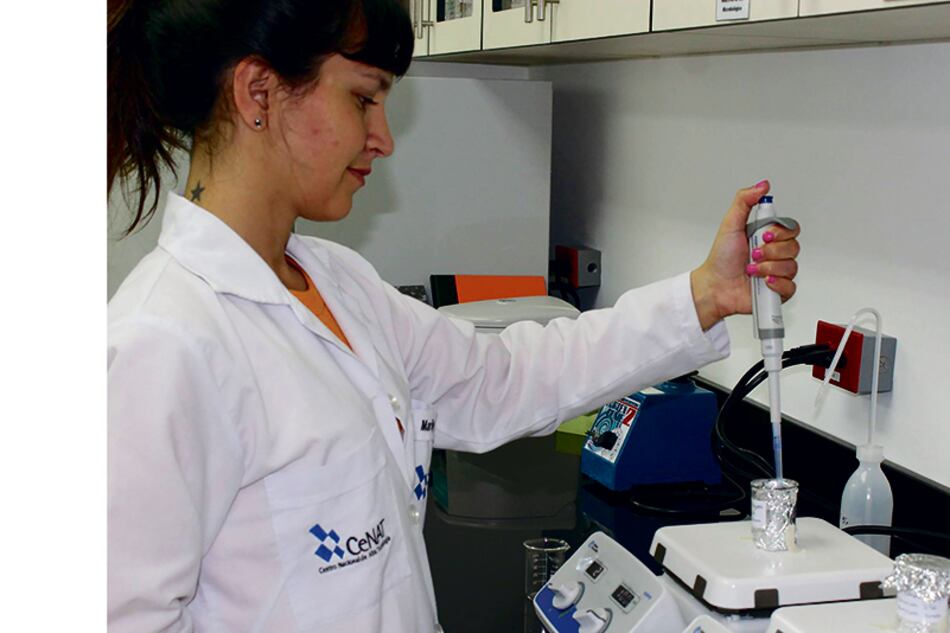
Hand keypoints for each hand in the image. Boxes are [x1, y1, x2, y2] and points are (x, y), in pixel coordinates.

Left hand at [690, 180, 800, 330]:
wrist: (715, 286)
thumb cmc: (721, 259)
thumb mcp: (730, 224)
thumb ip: (744, 201)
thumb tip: (763, 186)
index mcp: (768, 237)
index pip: (791, 229)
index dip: (780, 232)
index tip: (763, 235)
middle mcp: (775, 254)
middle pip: (794, 247)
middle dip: (771, 252)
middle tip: (753, 254)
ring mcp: (778, 272)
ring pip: (791, 267)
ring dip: (768, 268)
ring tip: (751, 270)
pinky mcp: (778, 291)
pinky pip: (791, 287)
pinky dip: (776, 284)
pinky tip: (762, 282)